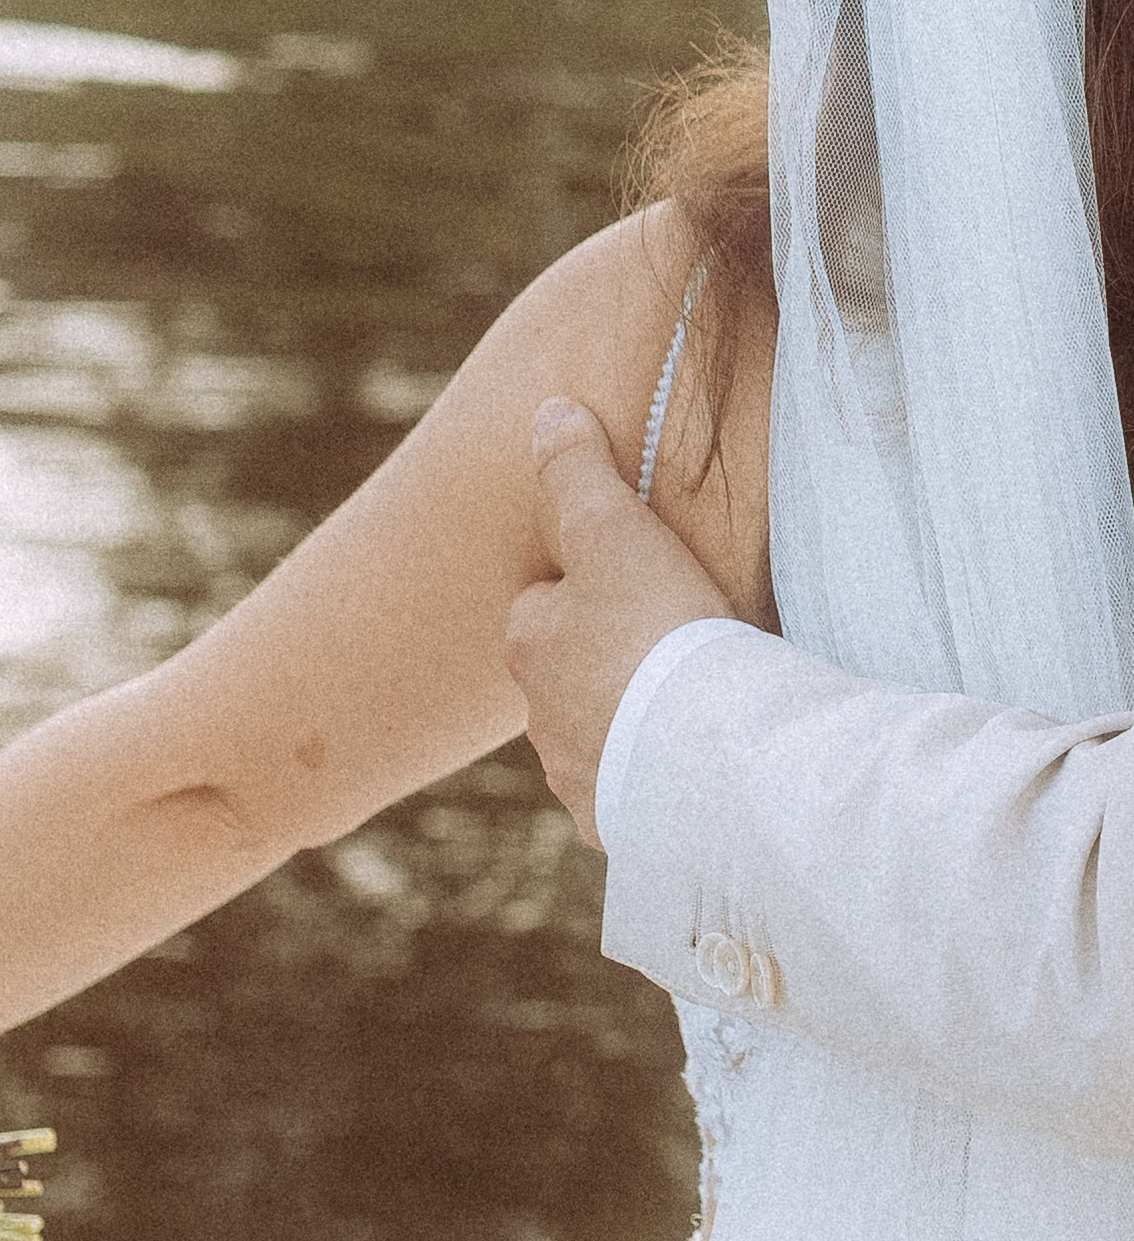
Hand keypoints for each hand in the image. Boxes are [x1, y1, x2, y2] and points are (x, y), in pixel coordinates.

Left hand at [506, 397, 733, 847]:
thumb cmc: (659, 631)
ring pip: (603, 734)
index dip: (597, 588)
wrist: (709, 756)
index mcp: (530, 642)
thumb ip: (578, 471)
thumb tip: (549, 412)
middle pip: (574, 673)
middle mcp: (539, 717)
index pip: (548, 603)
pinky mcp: (624, 828)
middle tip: (677, 647)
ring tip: (699, 705)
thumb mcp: (616, 529)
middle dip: (612, 660)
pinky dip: (664, 778)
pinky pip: (638, 793)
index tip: (644, 587)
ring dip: (637, 720)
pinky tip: (704, 765)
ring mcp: (580, 778)